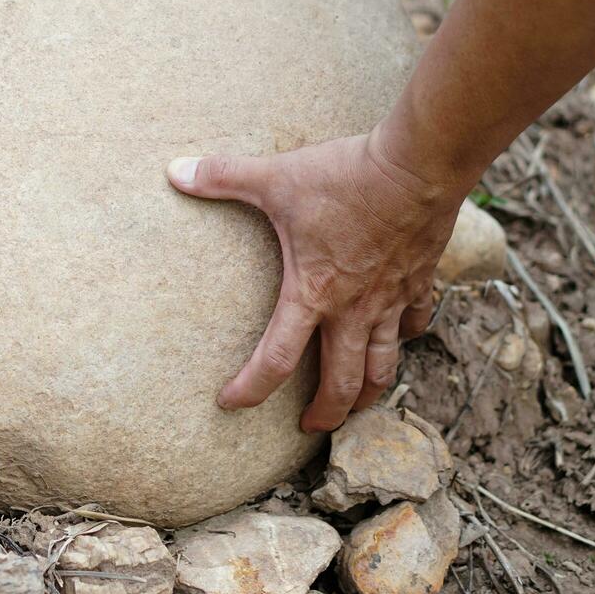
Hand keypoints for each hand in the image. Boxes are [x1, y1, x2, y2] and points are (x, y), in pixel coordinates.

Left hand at [167, 125, 465, 431]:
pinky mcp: (420, 280)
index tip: (230, 403)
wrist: (418, 164)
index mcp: (312, 294)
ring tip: (357, 405)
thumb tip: (174, 171)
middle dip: (325, 414)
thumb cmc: (344, 176)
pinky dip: (405, 338)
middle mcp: (354, 309)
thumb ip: (222, 176)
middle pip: (342, 384)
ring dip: (369, 393)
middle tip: (308, 429)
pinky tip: (398, 339)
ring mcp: (392, 299)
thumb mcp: (274, 176)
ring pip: (384, 366)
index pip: (277, 360)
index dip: (251, 389)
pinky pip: (416, 322)